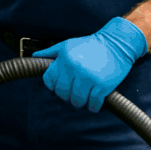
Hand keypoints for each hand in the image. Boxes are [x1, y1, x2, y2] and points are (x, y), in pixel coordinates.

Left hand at [32, 17, 147, 112]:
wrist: (117, 43)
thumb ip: (50, 52)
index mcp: (65, 58)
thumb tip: (33, 57)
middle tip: (75, 90)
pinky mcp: (103, 86)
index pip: (49, 81)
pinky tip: (95, 100)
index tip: (61, 84)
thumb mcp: (67, 44)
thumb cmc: (90, 45)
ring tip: (86, 94)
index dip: (53, 85)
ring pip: (77, 102)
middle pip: (62, 94)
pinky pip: (93, 105)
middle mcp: (75, 68)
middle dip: (67, 95)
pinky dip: (93, 106)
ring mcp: (89, 78)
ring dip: (81, 101)